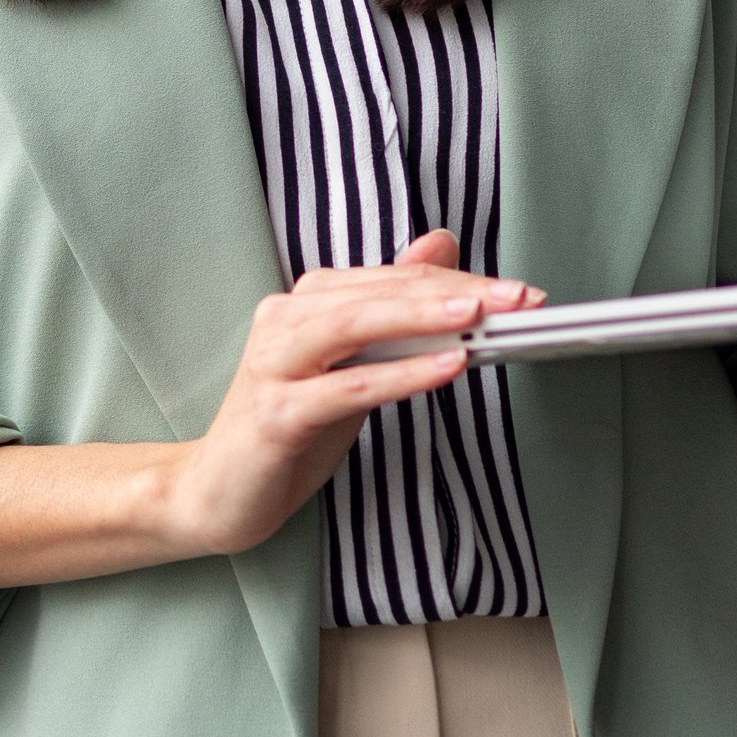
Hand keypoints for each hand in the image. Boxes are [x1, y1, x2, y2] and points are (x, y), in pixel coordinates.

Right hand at [160, 232, 529, 558]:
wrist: (217, 491)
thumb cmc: (289, 426)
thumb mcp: (351, 364)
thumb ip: (391, 308)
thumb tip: (440, 246)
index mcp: (306, 303)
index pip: (394, 279)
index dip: (459, 278)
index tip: (519, 292)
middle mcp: (285, 321)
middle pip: (379, 293)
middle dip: (454, 290)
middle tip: (517, 298)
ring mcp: (275, 364)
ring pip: (356, 324)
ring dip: (423, 316)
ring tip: (480, 314)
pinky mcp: (276, 413)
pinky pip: (347, 387)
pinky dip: (400, 374)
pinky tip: (446, 366)